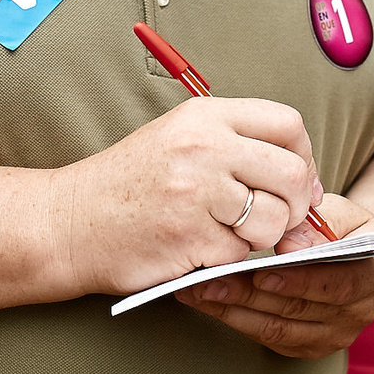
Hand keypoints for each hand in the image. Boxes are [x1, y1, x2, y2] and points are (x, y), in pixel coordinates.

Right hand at [52, 97, 322, 298]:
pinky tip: (198, 248)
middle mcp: (203, 147)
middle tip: (274, 219)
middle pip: (292, 173)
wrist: (69, 223)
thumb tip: (304, 179)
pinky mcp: (190, 237)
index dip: (304, 157)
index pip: (287, 123)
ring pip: (274, 219)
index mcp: (204, 116)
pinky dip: (227, 257)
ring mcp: (197, 192)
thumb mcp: (178, 139)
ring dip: (262, 237)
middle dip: (293, 205)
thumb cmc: (129, 185)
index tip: (296, 182)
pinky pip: (241, 252)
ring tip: (227, 234)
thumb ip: (237, 146)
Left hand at [179, 192, 373, 360]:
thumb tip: (289, 243)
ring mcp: (334, 335)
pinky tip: (207, 302)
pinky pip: (267, 338)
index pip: (338, 284)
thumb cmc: (342, 228)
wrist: (356, 258)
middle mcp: (360, 312)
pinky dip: (234, 319)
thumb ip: (315, 226)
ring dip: (231, 310)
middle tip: (207, 279)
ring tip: (194, 290)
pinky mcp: (308, 348)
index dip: (300, 281)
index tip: (261, 274)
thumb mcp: (340, 213)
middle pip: (298, 308)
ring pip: (276, 328)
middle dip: (248, 294)